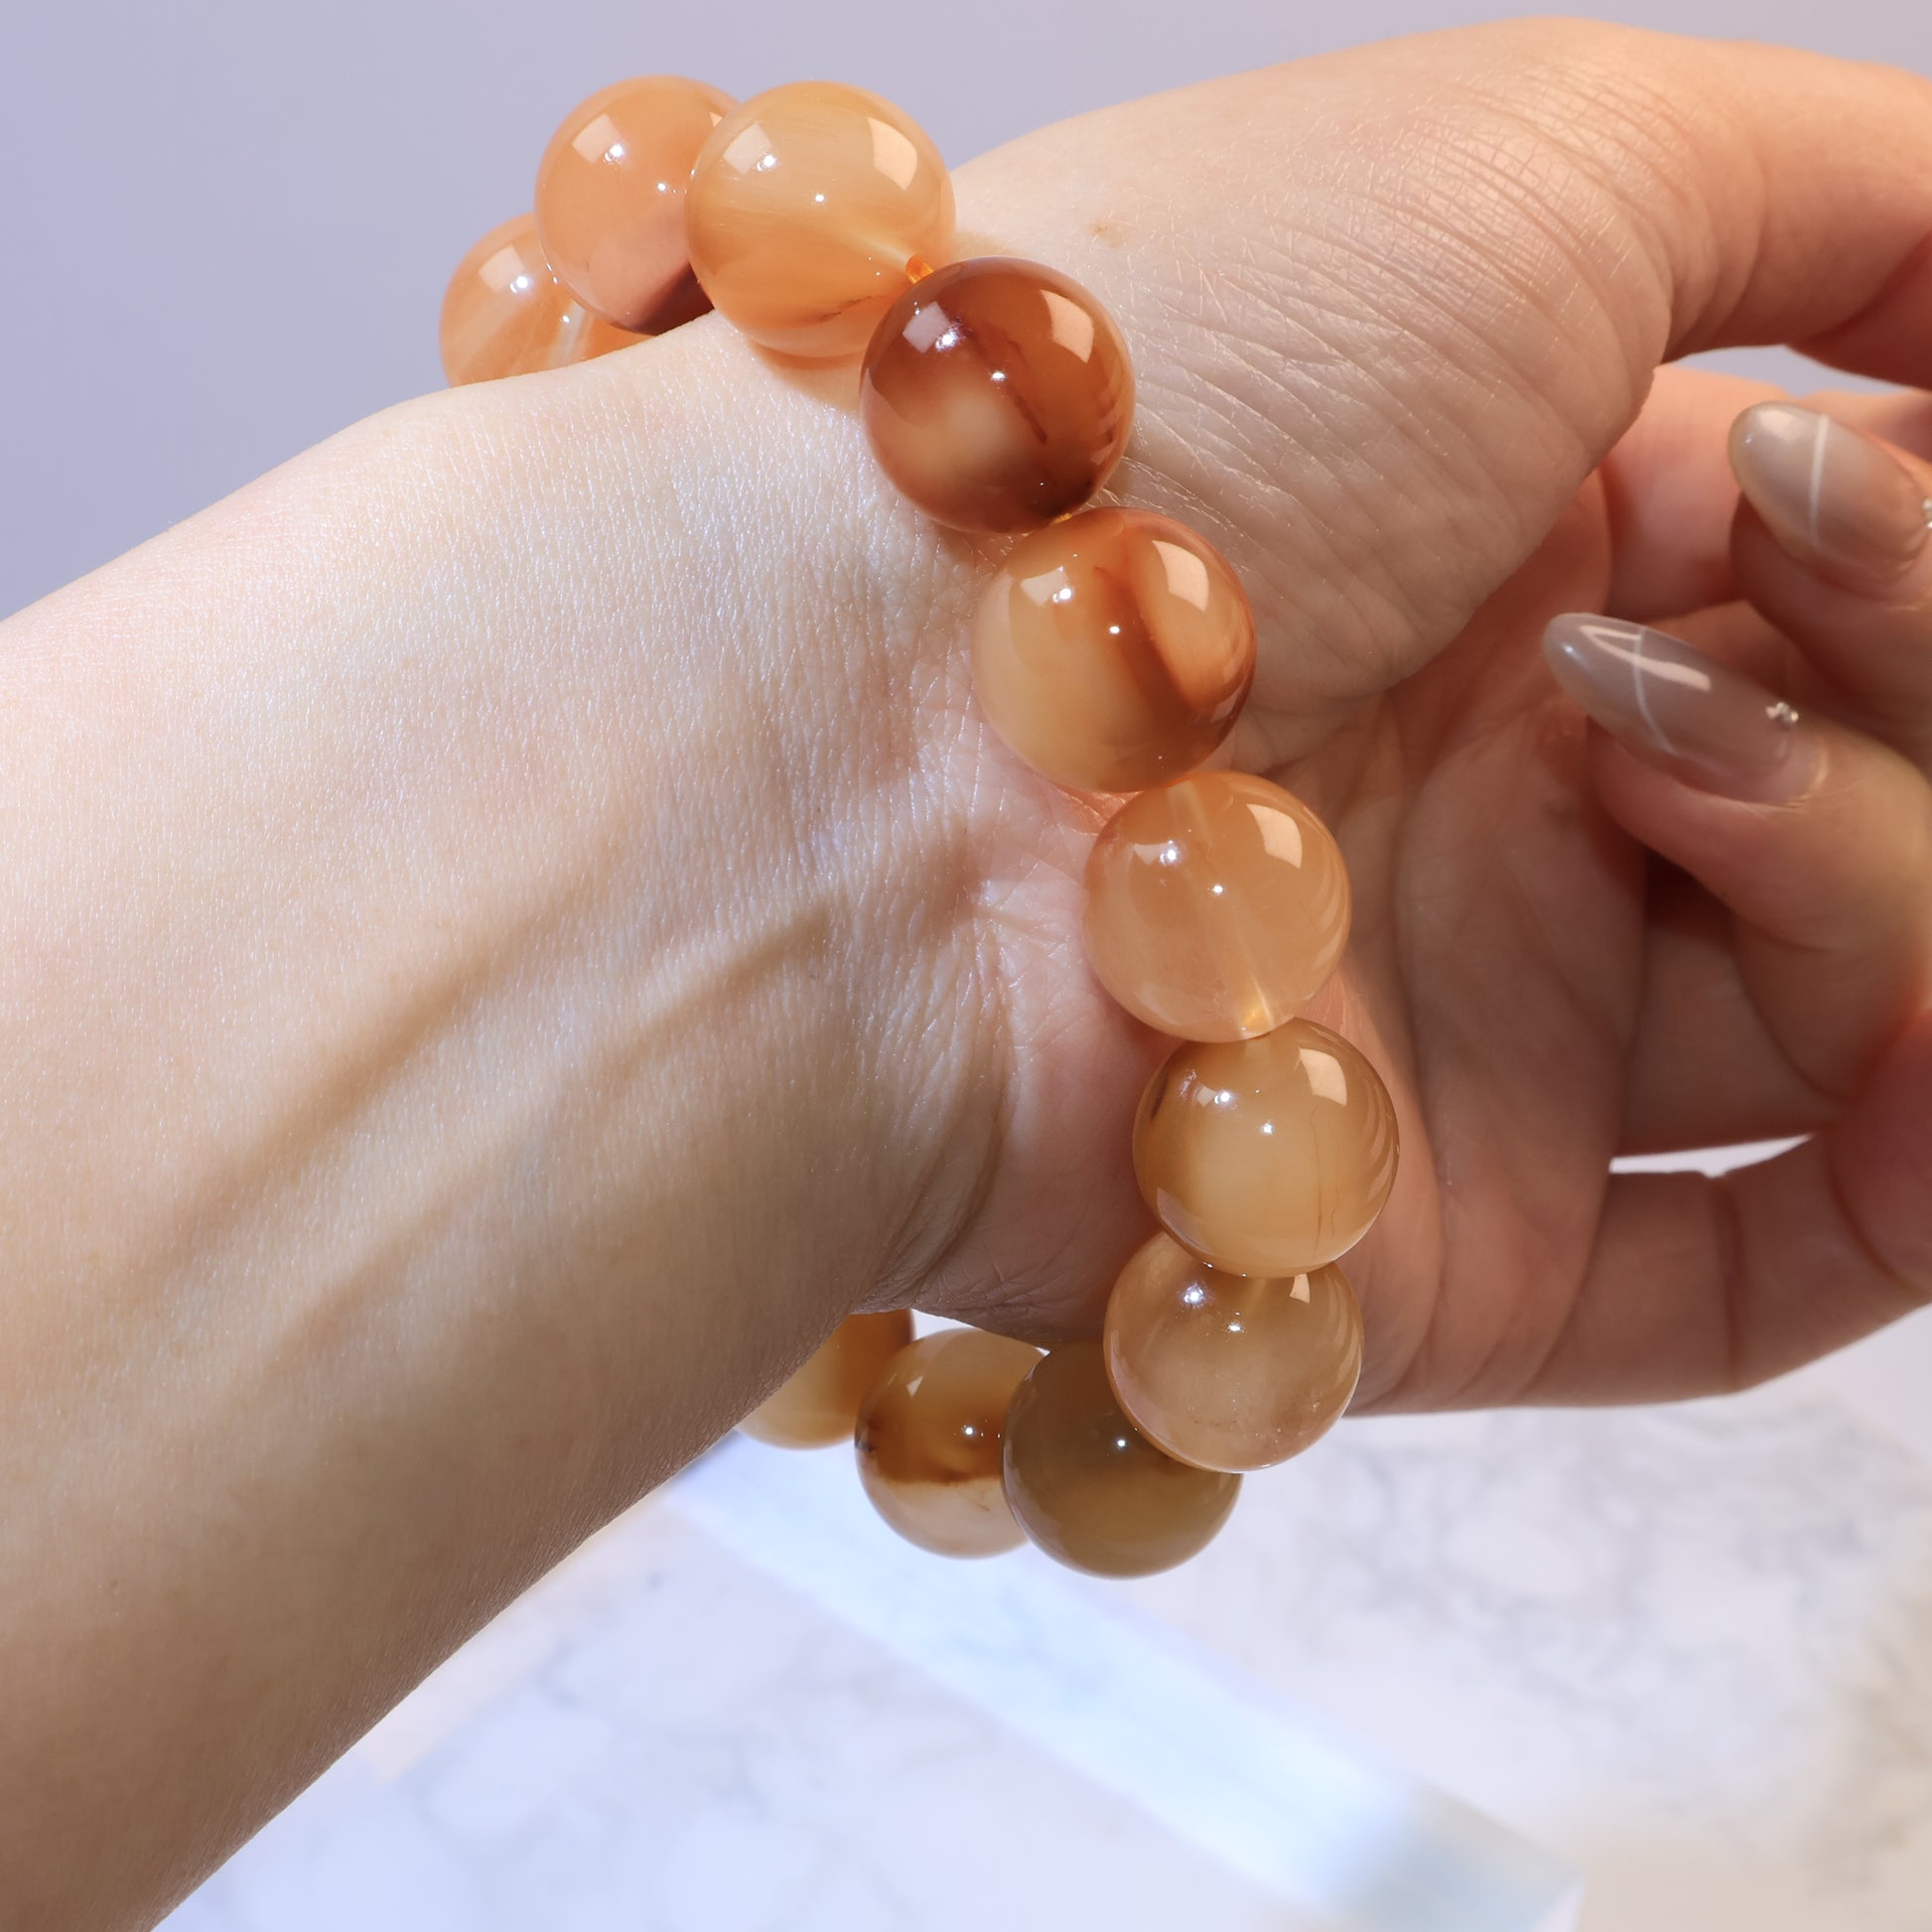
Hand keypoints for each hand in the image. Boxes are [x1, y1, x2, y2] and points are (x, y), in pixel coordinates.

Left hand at [873, 22, 1931, 1405]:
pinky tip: (1922, 1066)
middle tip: (1752, 584)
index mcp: (1513, 540)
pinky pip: (1759, 1267)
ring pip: (1859, 1011)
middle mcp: (1495, 784)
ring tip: (1672, 783)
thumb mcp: (1530, 162)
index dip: (1915, 531)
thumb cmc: (1165, 402)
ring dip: (1892, 883)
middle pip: (1871, 779)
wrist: (849, 734)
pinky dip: (1913, 1166)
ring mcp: (1475, 1023)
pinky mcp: (1438, 1248)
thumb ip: (1835, 197)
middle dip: (1908, 671)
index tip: (1860, 491)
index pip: (1843, 559)